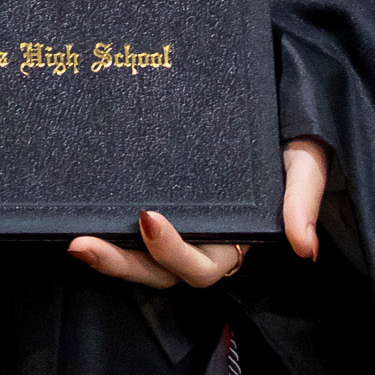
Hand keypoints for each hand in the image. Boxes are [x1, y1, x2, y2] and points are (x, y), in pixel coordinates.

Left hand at [68, 136, 328, 294]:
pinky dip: (100, 224)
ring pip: (135, 255)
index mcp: (234, 240)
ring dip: (104, 253)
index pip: (200, 265)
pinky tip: (70, 215)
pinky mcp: (150, 199)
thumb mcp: (303, 162)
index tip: (149, 219)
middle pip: (156, 270)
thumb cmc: (290, 136)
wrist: (273, 104)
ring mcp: (175, 223)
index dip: (173, 252)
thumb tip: (303, 246)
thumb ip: (301, 199)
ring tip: (71, 238)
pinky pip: (123, 226)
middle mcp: (200, 240)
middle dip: (121, 262)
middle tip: (83, 243)